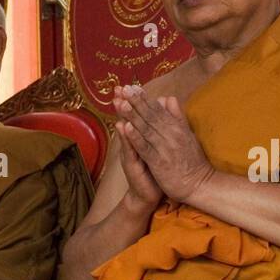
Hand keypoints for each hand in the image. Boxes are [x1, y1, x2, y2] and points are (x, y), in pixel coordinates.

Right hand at [111, 87, 163, 213]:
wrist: (148, 195)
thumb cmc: (154, 169)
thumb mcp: (156, 147)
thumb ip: (156, 129)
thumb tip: (160, 108)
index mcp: (141, 138)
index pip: (136, 117)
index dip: (132, 101)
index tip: (129, 84)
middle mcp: (133, 144)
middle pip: (128, 121)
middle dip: (124, 104)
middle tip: (118, 88)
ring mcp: (131, 154)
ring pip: (126, 133)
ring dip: (122, 116)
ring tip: (118, 101)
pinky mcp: (132, 166)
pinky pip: (129, 150)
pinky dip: (127, 138)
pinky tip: (123, 127)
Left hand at [115, 86, 214, 204]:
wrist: (200, 184)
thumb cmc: (193, 162)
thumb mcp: (188, 135)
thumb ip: (177, 116)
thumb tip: (169, 97)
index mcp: (177, 128)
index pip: (158, 110)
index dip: (145, 98)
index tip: (133, 87)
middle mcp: (172, 135)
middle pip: (151, 116)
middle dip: (136, 102)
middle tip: (124, 89)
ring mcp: (165, 148)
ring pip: (146, 129)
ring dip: (133, 116)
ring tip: (122, 103)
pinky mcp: (160, 162)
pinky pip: (145, 147)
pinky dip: (136, 137)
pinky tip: (126, 128)